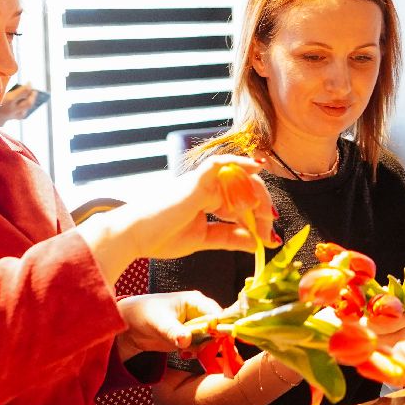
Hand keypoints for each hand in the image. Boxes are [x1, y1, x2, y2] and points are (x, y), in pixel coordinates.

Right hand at [0, 84, 37, 122]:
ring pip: (24, 112)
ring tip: (30, 99)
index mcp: (9, 100)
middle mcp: (11, 109)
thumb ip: (1, 84)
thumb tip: (9, 76)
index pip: (24, 91)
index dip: (28, 86)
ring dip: (28, 105)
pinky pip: (17, 117)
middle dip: (33, 96)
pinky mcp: (6, 121)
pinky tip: (22, 108)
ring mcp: (9, 117)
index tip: (30, 82)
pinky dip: (21, 112)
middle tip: (34, 91)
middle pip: (28, 103)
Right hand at [77, 156, 278, 284]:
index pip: (243, 200)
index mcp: (209, 198)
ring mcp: (202, 181)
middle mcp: (208, 186)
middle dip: (263, 209)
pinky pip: (219, 164)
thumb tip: (255, 242)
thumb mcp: (203, 239)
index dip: (260, 216)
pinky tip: (257, 165)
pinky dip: (238, 161)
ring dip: (257, 195)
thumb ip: (229, 237)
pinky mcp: (195, 180)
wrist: (134, 236)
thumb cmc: (160, 236)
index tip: (269, 238)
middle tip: (269, 231)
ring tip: (265, 215)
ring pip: (240, 177)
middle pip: (247, 187)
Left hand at [116, 291, 223, 354]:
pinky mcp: (192, 339)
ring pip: (212, 341)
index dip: (221, 328)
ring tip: (187, 352)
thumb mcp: (159, 322)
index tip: (218, 343)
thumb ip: (173, 331)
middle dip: (214, 342)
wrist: (131, 326)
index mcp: (196, 301)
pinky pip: (203, 348)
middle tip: (200, 350)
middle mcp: (200, 312)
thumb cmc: (144, 314)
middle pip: (218, 329)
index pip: (217, 315)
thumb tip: (186, 340)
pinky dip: (198, 353)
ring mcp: (197, 326)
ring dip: (204, 350)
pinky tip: (184, 354)